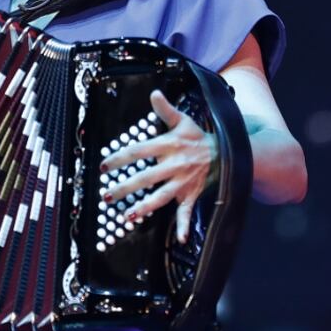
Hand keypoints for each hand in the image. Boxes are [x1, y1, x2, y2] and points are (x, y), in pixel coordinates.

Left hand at [99, 90, 217, 243]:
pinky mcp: (191, 195)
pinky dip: (184, 225)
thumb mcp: (183, 120)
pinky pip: (187, 212)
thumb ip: (165, 110)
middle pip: (146, 177)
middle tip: (107, 195)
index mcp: (169, 146)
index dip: (121, 158)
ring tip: (128, 215)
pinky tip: (179, 237)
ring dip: (145, 207)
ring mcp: (183, 182)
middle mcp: (175, 165)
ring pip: (162, 196)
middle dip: (126, 187)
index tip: (104, 165)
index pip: (140, 151)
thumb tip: (154, 93)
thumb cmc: (198, 137)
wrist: (226, 152)